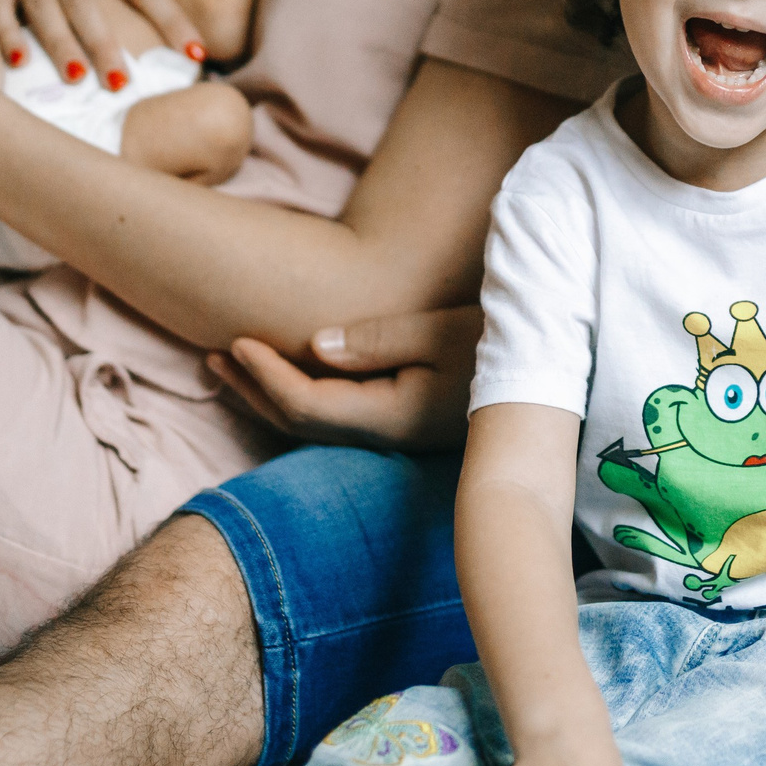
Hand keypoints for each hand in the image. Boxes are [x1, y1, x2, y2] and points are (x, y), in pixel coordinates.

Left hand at [207, 308, 478, 450]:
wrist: (554, 379)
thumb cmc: (504, 348)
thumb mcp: (443, 332)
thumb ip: (377, 340)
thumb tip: (314, 344)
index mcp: (390, 415)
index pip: (306, 405)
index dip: (265, 375)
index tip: (233, 339)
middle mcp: (385, 433)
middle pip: (298, 421)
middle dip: (252, 388)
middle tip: (212, 354)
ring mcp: (394, 432)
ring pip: (313, 422)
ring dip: (267, 394)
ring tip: (230, 365)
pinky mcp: (402, 420)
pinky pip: (333, 414)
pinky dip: (297, 392)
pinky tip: (287, 374)